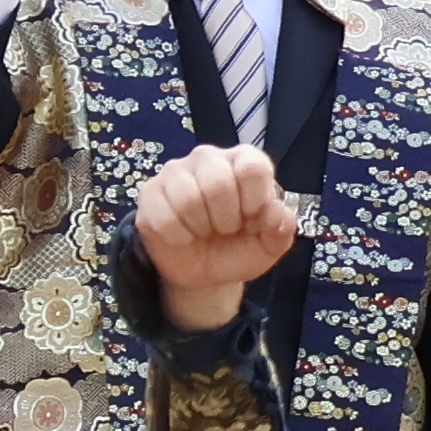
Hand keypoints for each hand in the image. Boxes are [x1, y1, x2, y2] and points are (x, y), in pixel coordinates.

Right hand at [131, 143, 303, 330]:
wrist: (203, 271)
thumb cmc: (238, 247)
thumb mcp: (270, 245)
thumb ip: (282, 227)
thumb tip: (274, 210)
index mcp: (244, 160)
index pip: (253, 167)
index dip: (254, 201)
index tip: (251, 218)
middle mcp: (208, 158)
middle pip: (218, 182)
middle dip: (227, 218)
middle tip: (226, 228)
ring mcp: (175, 172)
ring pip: (188, 198)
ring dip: (201, 227)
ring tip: (205, 230)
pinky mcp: (149, 193)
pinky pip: (162, 216)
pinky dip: (177, 236)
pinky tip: (183, 235)